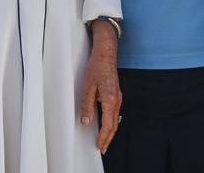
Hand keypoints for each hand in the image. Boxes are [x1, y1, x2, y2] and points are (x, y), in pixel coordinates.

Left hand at [80, 21, 120, 153]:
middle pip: (113, 125)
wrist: (106, 55)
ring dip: (109, 131)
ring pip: (115, 120)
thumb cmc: (96, 68)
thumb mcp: (87, 86)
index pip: (108, 125)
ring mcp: (118, 98)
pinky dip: (110, 122)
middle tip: (101, 148)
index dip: (103, 138)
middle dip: (108, 138)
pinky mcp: (116, 95)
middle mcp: (117, 101)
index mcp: (111, 100)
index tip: (99, 146)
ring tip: (103, 140)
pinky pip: (114, 113)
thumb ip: (87, 105)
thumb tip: (85, 121)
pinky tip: (105, 124)